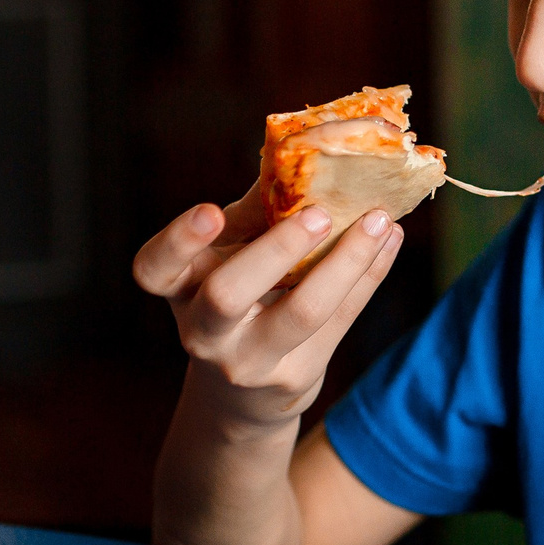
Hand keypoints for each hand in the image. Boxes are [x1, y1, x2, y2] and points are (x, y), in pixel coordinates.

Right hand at [132, 188, 404, 431]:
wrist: (244, 394)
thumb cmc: (240, 298)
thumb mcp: (230, 258)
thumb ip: (256, 213)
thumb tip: (304, 150)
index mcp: (179, 288)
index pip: (154, 269)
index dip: (178, 241)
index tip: (211, 211)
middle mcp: (203, 330)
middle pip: (227, 294)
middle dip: (276, 250)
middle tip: (320, 214)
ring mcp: (248, 361)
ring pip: (301, 312)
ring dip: (346, 261)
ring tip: (379, 220)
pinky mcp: (295, 377)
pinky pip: (340, 320)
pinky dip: (369, 274)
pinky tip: (388, 239)